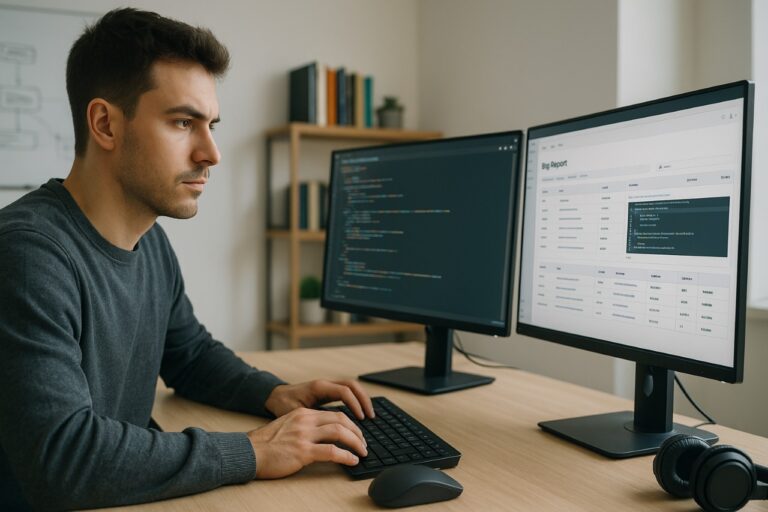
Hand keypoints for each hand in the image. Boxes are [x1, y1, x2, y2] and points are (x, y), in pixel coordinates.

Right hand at [247, 407, 367, 478]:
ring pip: (340, 432)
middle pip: (341, 420)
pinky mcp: (303, 451)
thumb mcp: (287, 427)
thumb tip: (323, 437)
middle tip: (363, 443)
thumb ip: (304, 428)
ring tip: (362, 452)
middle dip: (357, 431)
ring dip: (356, 443)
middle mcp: (305, 421)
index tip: (356, 433)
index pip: (333, 414)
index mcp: (303, 414)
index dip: (349, 424)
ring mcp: (304, 435)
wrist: (247, 452)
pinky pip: (332, 451)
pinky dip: (346, 456)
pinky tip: (352, 460)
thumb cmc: (265, 444)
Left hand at [265, 379, 374, 419]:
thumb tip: (329, 431)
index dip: (355, 404)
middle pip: (352, 385)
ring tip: (369, 416)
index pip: (344, 391)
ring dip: (362, 399)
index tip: (361, 419)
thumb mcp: (296, 413)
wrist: (274, 396)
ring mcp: (327, 386)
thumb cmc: (282, 405)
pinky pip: (346, 392)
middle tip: (371, 416)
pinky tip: (359, 414)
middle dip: (364, 400)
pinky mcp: (327, 391)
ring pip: (351, 387)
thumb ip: (313, 419)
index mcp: (318, 387)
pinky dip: (355, 401)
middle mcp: (325, 384)